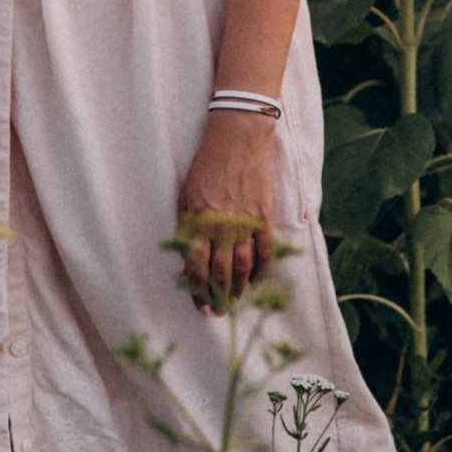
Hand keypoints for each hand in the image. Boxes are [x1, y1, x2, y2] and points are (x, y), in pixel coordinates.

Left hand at [174, 111, 279, 312]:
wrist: (237, 139)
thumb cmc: (205, 166)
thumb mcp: (186, 195)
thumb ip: (186, 229)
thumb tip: (186, 263)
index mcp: (197, 220)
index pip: (197, 266)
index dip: (198, 290)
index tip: (199, 306)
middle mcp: (220, 225)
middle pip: (220, 272)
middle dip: (217, 297)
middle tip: (216, 313)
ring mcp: (244, 223)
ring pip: (242, 267)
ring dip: (238, 289)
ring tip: (235, 303)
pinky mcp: (263, 217)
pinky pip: (265, 252)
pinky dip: (262, 271)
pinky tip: (256, 282)